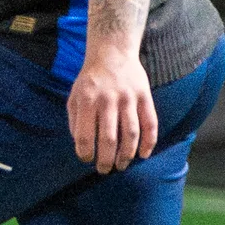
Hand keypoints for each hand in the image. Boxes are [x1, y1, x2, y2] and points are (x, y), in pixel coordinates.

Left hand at [67, 47, 158, 174]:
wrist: (112, 53)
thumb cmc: (90, 80)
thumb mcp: (74, 96)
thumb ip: (75, 120)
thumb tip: (80, 145)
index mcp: (87, 101)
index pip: (84, 134)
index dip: (85, 152)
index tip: (86, 159)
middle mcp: (108, 100)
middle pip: (109, 138)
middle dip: (106, 159)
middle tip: (104, 170)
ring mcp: (129, 98)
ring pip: (131, 133)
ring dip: (127, 154)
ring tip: (121, 165)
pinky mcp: (144, 97)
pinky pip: (150, 122)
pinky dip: (149, 141)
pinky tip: (144, 154)